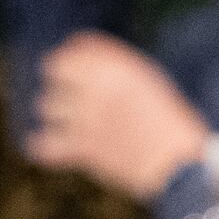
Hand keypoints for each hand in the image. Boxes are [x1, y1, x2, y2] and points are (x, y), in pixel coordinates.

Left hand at [25, 35, 207, 200]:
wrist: (178, 166)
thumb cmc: (169, 122)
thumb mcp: (149, 83)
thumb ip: (115, 69)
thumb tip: (79, 56)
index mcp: (119, 70)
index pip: (69, 53)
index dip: (70, 62)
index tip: (75, 72)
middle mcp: (99, 88)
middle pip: (52, 73)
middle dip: (62, 83)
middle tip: (75, 97)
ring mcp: (86, 118)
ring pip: (46, 106)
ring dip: (57, 113)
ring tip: (74, 122)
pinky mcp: (80, 148)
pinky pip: (41, 144)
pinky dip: (46, 147)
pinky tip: (59, 147)